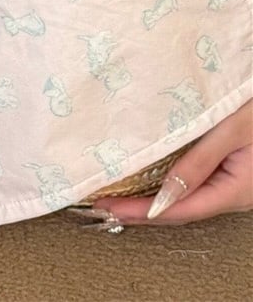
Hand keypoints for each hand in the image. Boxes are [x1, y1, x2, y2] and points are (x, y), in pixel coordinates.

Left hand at [92, 100, 251, 224]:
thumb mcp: (231, 129)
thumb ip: (199, 160)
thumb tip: (165, 193)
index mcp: (237, 190)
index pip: (180, 209)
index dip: (142, 211)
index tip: (110, 207)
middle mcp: (235, 192)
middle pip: (182, 209)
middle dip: (141, 210)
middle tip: (102, 204)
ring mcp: (233, 182)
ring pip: (187, 198)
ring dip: (152, 198)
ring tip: (117, 194)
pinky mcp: (230, 168)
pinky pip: (195, 182)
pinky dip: (167, 184)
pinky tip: (148, 179)